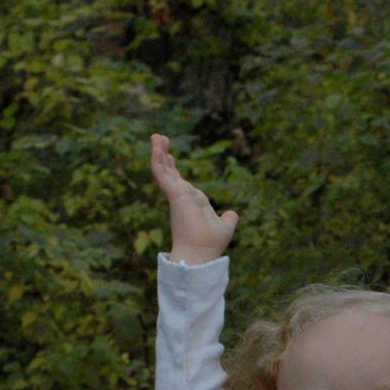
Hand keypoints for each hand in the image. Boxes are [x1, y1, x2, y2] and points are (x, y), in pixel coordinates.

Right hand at [150, 134, 237, 265]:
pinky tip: (157, 146)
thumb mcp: (224, 227)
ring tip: (156, 135)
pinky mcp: (174, 193)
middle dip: (164, 155)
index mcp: (191, 203)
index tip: (171, 156)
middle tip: (160, 138)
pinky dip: (158, 159)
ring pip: (163, 169)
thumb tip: (233, 214)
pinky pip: (162, 172)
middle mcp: (181, 197)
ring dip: (159, 152)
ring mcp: (176, 195)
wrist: (201, 253)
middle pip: (170, 172)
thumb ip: (228, 219)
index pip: (180, 182)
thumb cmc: (211, 243)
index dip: (174, 169)